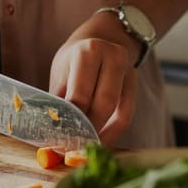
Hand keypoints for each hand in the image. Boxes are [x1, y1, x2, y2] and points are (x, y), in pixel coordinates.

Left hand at [49, 16, 137, 146]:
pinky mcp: (134, 83)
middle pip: (103, 104)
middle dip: (89, 130)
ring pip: (118, 112)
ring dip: (102, 134)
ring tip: (86, 146)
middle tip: (75, 147)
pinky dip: (114, 132)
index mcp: (88, 52)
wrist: (98, 40)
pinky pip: (127, 115)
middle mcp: (113, 57)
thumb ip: (59, 102)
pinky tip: (101, 141)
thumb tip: (53, 135)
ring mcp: (128, 69)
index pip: (80, 96)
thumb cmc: (73, 63)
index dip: (71, 122)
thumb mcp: (61, 75)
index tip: (62, 141)